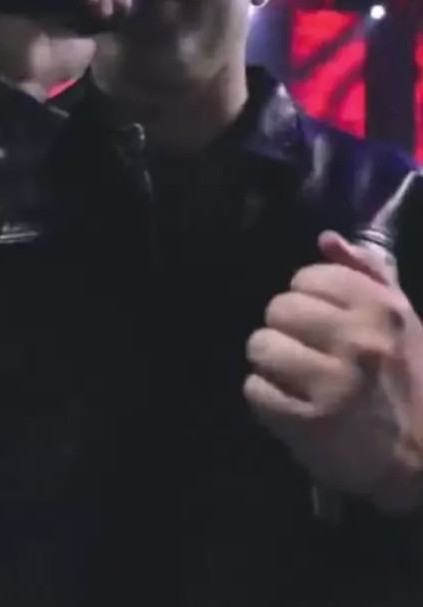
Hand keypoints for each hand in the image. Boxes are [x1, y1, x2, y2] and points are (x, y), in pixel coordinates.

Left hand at [244, 231, 422, 511]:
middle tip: (305, 350)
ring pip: (261, 346)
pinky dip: (266, 398)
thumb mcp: (402, 318)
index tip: (320, 319)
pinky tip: (290, 404)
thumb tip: (326, 239)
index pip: (308, 277)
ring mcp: (333, 384)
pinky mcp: (309, 424)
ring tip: (294, 377)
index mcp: (381, 310)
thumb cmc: (411, 379)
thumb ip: (368, 273)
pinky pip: (255, 390)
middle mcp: (357, 341)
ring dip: (271, 363)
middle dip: (286, 328)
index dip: (307, 297)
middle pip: (279, 309)